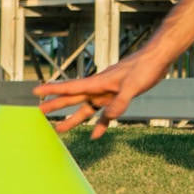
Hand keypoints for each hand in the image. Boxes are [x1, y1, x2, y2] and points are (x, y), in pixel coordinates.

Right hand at [33, 51, 166, 139]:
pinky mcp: (118, 97)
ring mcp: (108, 93)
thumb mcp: (133, 86)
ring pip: (86, 108)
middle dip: (56, 105)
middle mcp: (99, 88)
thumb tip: (107, 117)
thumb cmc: (144, 68)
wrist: (157, 59)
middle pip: (73, 98)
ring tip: (59, 128)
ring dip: (74, 118)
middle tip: (39, 112)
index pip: (70, 87)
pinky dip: (100, 124)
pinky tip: (95, 135)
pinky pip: (106, 114)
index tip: (36, 92)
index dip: (52, 90)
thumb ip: (120, 102)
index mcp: (98, 83)